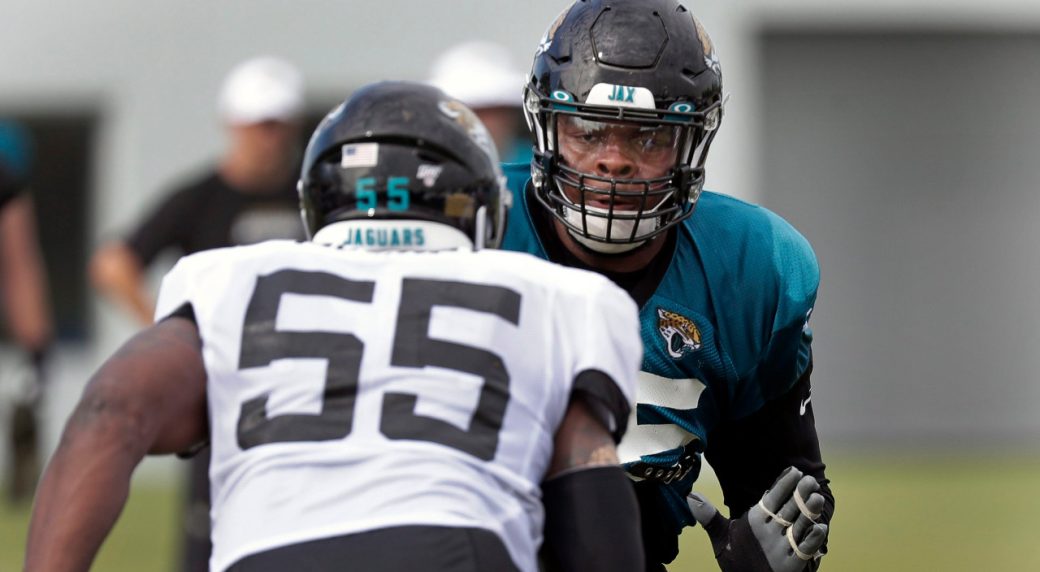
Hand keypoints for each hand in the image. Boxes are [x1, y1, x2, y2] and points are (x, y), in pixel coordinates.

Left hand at [688, 466, 827, 571]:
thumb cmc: (737, 562)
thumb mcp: (722, 539)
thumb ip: (710, 518)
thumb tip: (690, 496)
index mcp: (760, 519)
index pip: (773, 499)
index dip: (783, 485)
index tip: (793, 470)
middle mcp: (775, 529)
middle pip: (790, 508)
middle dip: (800, 494)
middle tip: (808, 480)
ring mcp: (786, 544)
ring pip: (800, 525)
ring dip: (809, 512)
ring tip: (815, 498)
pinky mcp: (793, 562)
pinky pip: (805, 549)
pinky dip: (812, 540)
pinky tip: (819, 528)